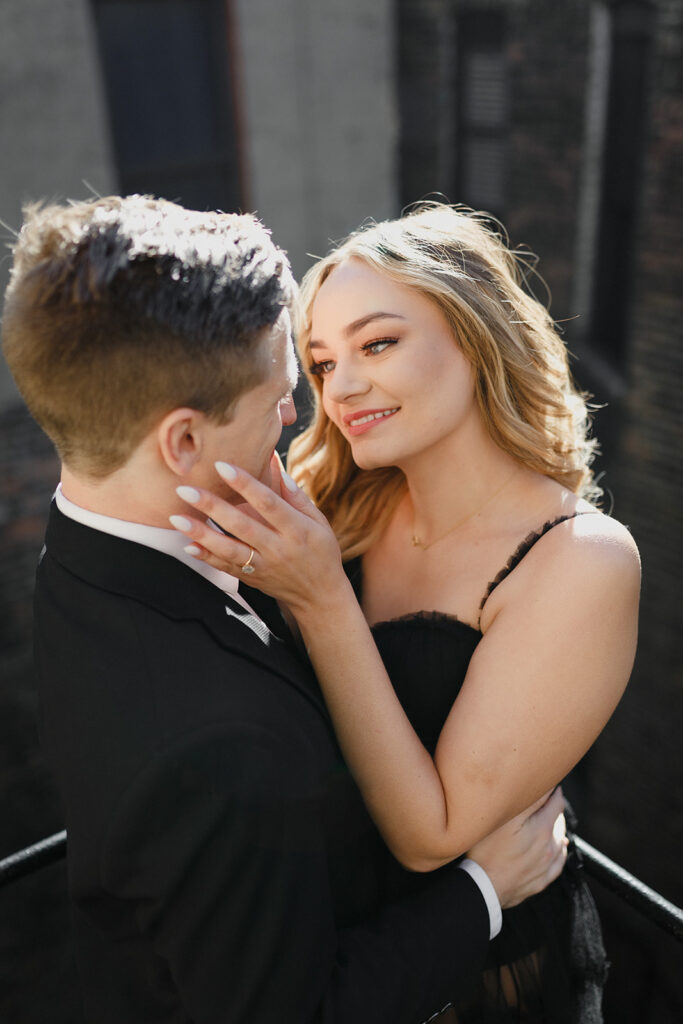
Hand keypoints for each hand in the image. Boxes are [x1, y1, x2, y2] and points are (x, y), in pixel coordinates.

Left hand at [171, 457, 347, 611]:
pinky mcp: (252, 579)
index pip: (268, 502)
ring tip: (177, 519)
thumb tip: (275, 465)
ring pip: (229, 549)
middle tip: (186, 490)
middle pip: (242, 525)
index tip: (222, 466)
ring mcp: (263, 566)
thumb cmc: (321, 552)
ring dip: (202, 534)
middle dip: (213, 507)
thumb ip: (296, 495)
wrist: (320, 597)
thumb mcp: (319, 522)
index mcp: (296, 529)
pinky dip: (207, 558)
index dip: (245, 484)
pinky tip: (188, 545)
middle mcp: (278, 548)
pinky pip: (226, 568)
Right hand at [466, 787, 567, 908]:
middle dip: (553, 809)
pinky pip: (558, 863)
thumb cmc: (488, 850)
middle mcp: (550, 848)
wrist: (483, 888)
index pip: (557, 803)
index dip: (553, 791)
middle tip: (543, 801)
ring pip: (560, 842)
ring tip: (547, 821)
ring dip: (556, 829)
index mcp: (544, 830)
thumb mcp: (505, 818)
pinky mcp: (540, 881)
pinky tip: (555, 848)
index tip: (547, 784)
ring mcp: (546, 866)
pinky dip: (558, 851)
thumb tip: (545, 784)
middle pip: (559, 821)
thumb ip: (528, 801)